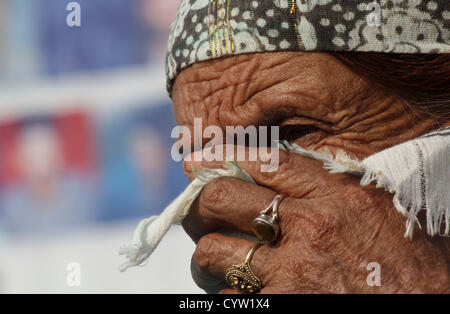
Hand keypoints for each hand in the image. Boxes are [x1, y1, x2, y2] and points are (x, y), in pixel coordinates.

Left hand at [182, 145, 449, 292]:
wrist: (430, 305)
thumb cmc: (411, 264)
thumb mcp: (377, 211)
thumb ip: (333, 189)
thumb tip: (286, 178)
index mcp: (337, 194)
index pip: (265, 161)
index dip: (222, 157)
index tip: (197, 161)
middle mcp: (310, 225)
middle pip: (223, 198)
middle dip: (202, 204)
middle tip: (201, 212)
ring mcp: (292, 270)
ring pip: (213, 250)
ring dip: (208, 256)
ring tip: (215, 262)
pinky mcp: (281, 305)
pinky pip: (227, 294)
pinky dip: (225, 292)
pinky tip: (238, 292)